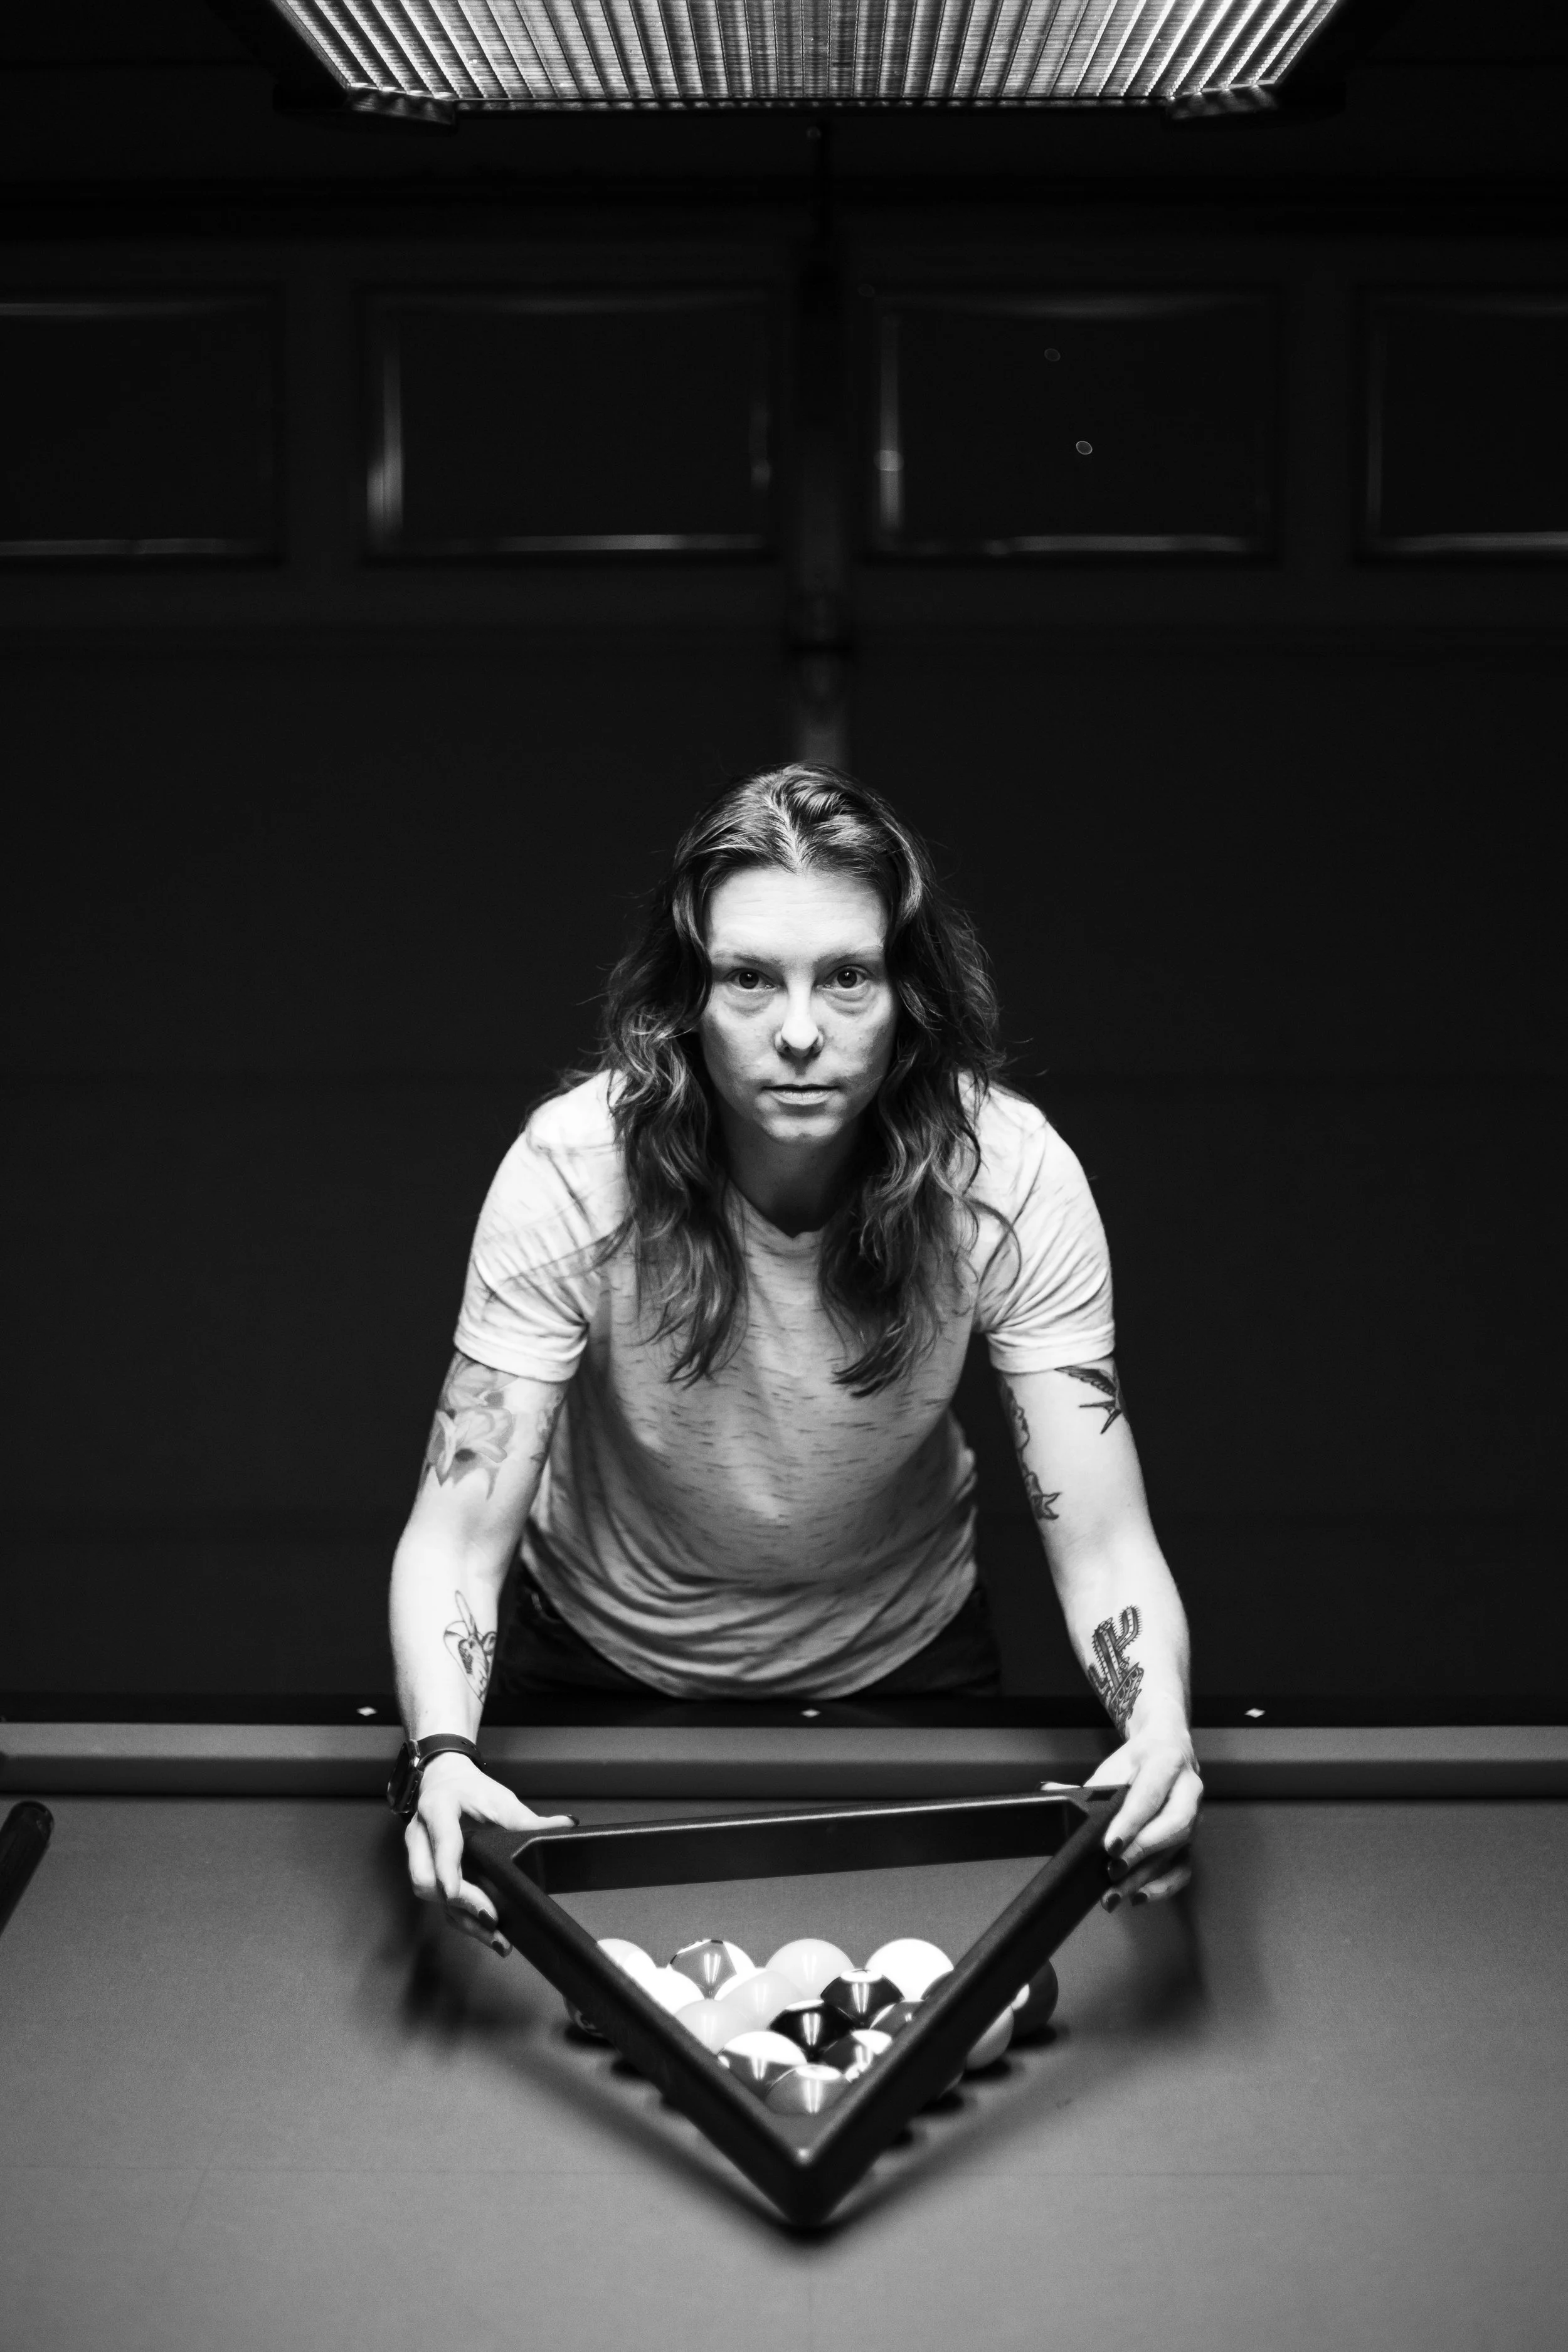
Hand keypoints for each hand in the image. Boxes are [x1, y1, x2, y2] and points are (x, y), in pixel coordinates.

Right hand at [404, 1754, 574, 1955]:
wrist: (445, 1784)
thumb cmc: (471, 1791)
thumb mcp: (499, 1799)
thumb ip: (528, 1819)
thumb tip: (567, 1825)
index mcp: (438, 1808)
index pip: (441, 1840)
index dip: (447, 1868)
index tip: (454, 1892)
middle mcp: (420, 1836)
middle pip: (425, 1879)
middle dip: (459, 1903)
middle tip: (492, 1920)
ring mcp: (420, 1857)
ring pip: (431, 1897)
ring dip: (463, 1919)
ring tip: (497, 1938)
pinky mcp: (427, 1874)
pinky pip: (440, 1902)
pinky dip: (463, 1918)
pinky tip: (487, 1931)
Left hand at [1084, 1718, 1201, 1907]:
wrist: (1167, 1752)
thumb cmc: (1138, 1763)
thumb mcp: (1115, 1766)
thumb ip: (1088, 1787)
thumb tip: (1050, 1792)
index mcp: (1167, 1762)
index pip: (1150, 1795)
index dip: (1130, 1822)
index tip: (1109, 1845)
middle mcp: (1188, 1790)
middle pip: (1174, 1825)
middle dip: (1141, 1851)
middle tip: (1112, 1870)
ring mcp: (1195, 1817)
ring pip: (1178, 1850)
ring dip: (1145, 1876)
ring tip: (1115, 1892)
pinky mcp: (1193, 1840)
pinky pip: (1184, 1869)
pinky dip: (1163, 1886)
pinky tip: (1138, 1895)